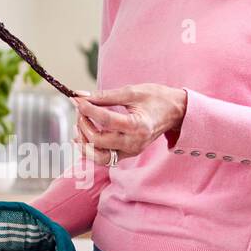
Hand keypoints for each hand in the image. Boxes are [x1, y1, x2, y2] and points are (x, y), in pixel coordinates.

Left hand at [72, 84, 187, 161]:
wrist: (175, 112)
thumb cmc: (156, 98)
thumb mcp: (131, 92)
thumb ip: (104, 96)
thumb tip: (80, 96)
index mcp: (138, 125)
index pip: (106, 120)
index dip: (88, 109)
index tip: (76, 100)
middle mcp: (135, 143)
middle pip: (99, 141)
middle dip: (84, 124)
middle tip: (79, 110)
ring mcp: (131, 151)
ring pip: (99, 157)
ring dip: (84, 143)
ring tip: (78, 126)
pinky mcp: (128, 154)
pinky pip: (104, 158)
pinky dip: (91, 149)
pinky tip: (84, 136)